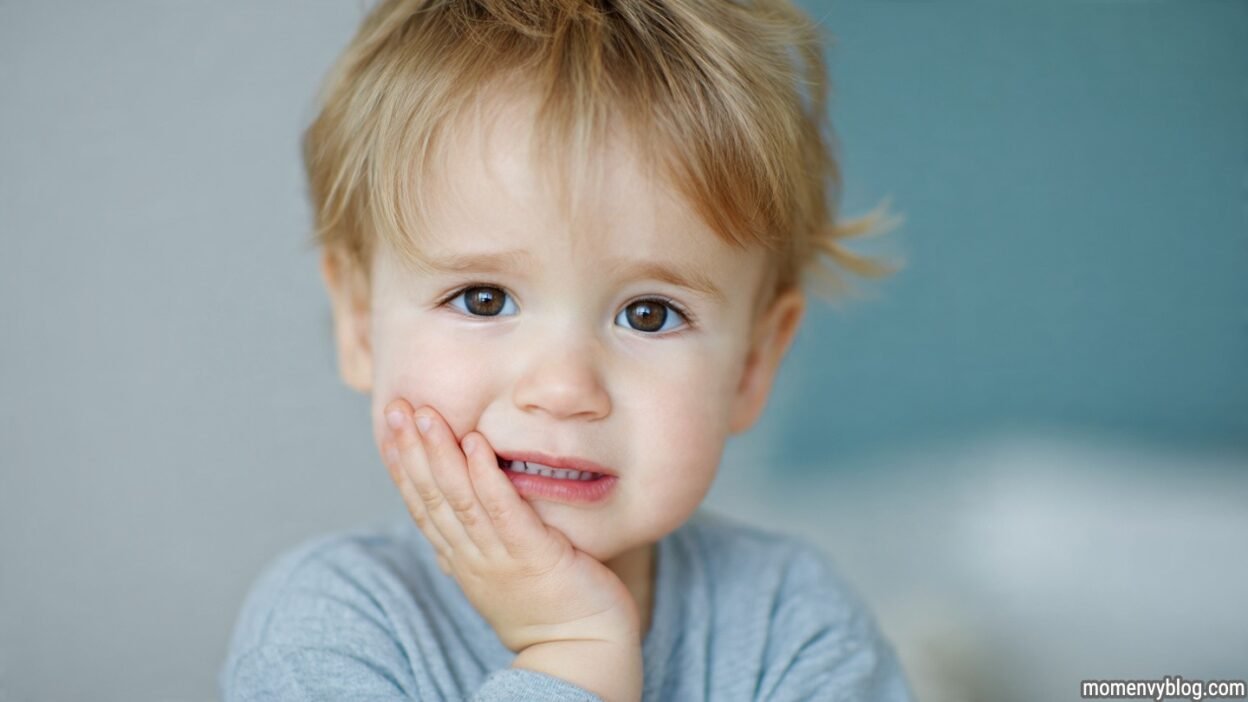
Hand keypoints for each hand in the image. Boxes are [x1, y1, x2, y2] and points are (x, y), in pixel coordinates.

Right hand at [378, 399, 641, 652]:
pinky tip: (476, 445)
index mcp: (463, 559)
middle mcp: (472, 557)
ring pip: (459, 500)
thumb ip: (485, 541)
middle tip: (398, 407)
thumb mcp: (505, 572)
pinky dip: (486, 477)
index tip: (391, 428)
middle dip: (412, 450)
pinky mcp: (533, 556)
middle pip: (433, 497)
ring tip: (428, 415)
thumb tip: (468, 511)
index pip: (424, 506)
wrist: (583, 651)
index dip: (404, 466)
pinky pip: (502, 512)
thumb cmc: (553, 608)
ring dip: (440, 454)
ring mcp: (499, 557)